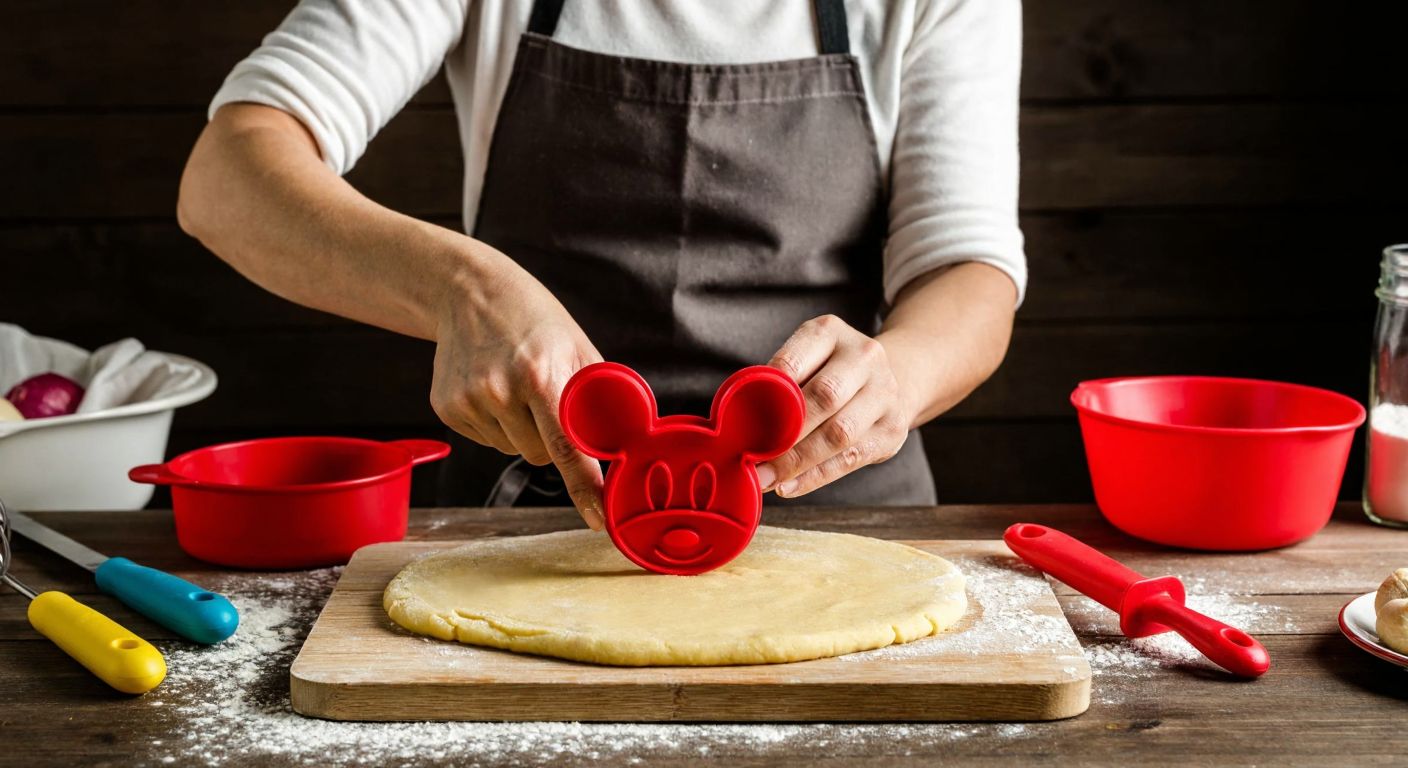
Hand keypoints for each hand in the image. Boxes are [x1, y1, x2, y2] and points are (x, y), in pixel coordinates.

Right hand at [430, 247, 605, 528]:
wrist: (469, 291)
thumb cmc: (536, 321)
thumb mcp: (579, 347)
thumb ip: (601, 397)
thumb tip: (630, 441)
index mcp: (540, 376)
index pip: (566, 447)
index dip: (585, 487)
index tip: (598, 519)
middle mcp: (499, 391)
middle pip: (539, 456)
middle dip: (549, 438)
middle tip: (543, 396)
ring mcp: (468, 402)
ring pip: (513, 450)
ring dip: (521, 430)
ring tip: (515, 385)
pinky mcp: (446, 408)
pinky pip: (486, 440)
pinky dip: (495, 424)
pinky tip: (492, 389)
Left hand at [755, 315, 913, 497]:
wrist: (892, 375)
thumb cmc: (829, 370)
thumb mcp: (807, 356)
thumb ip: (777, 381)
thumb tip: (735, 423)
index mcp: (831, 332)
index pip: (793, 361)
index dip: (767, 392)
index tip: (741, 421)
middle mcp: (864, 357)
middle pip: (824, 397)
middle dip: (784, 434)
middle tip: (751, 460)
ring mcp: (884, 393)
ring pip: (839, 433)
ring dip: (797, 461)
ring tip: (766, 479)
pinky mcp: (891, 430)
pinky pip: (850, 459)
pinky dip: (815, 477)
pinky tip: (789, 486)